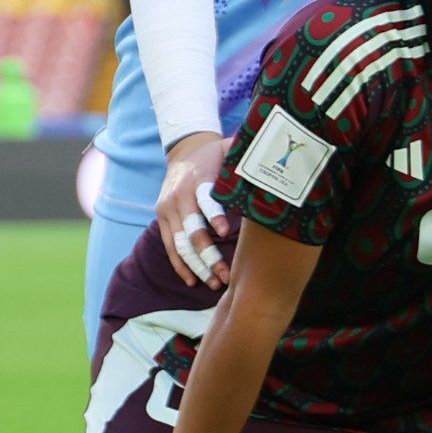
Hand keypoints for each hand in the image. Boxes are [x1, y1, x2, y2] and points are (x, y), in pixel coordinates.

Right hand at [152, 130, 231, 285]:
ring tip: (214, 283)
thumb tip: (269, 164)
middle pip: (191, 230)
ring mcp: (167, 209)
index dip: (213, 215)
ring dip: (196, 266)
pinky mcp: (162, 219)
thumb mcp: (229, 149)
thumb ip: (244, 159)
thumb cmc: (215, 155)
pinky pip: (169, 246)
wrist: (183, 151)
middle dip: (208, 254)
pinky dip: (180, 265)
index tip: (224, 232)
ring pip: (179, 243)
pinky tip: (192, 281)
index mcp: (196, 179)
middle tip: (225, 275)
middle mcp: (178, 196)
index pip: (204, 200)